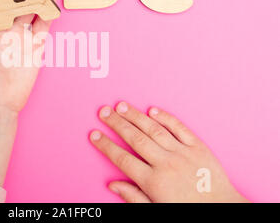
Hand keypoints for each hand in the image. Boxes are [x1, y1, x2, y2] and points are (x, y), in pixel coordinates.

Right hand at [90, 102, 247, 202]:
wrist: (222, 210)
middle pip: (135, 139)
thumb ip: (134, 197)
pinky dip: (166, 118)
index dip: (106, 146)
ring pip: (154, 130)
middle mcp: (166, 164)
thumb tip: (113, 185)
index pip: (123, 159)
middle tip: (103, 112)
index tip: (94, 135)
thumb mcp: (157, 210)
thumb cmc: (187, 211)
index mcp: (154, 182)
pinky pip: (180, 128)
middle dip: (116, 124)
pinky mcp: (198, 147)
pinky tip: (153, 110)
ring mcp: (183, 153)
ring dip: (136, 116)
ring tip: (121, 106)